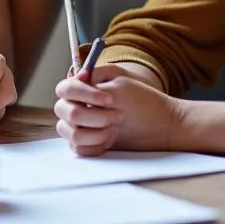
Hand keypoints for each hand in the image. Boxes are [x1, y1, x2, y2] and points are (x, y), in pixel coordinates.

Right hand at [54, 64, 179, 156]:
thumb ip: (97, 75)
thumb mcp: (121, 79)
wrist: (159, 124)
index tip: (109, 99)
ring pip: (71, 133)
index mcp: (82, 89)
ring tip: (114, 129)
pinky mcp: (86, 146)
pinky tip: (110, 141)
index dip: (83, 94)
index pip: (65, 89)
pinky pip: (79, 149)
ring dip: (94, 132)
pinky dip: (95, 145)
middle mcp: (77, 107)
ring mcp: (80, 128)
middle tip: (117, 116)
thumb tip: (79, 75)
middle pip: (65, 111)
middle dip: (93, 115)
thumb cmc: (141, 99)